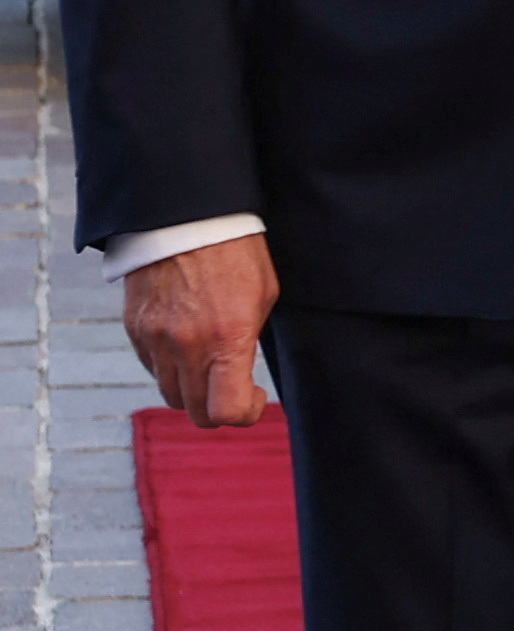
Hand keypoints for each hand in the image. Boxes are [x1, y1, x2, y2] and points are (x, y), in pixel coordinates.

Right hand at [124, 237, 278, 427]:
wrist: (183, 217)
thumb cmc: (235, 252)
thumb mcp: (262, 297)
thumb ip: (249, 341)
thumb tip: (242, 374)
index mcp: (227, 338)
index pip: (227, 411)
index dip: (245, 414)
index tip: (255, 395)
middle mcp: (186, 345)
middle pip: (195, 412)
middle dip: (218, 408)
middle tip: (234, 387)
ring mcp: (155, 339)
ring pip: (170, 394)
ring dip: (192, 391)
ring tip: (210, 365)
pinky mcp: (134, 328)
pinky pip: (152, 368)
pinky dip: (171, 368)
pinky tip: (187, 346)